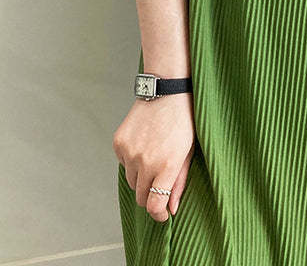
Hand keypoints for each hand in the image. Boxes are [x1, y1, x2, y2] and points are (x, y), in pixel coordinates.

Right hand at [113, 92, 194, 221]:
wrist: (167, 91)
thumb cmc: (183, 121)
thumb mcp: (188, 153)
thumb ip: (179, 183)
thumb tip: (171, 209)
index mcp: (166, 166)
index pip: (154, 206)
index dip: (158, 215)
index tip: (162, 214)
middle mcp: (145, 161)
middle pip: (140, 196)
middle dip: (150, 196)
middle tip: (159, 184)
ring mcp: (129, 152)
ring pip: (131, 181)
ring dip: (141, 178)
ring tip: (154, 158)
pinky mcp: (119, 143)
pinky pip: (123, 163)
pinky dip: (132, 161)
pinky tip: (144, 145)